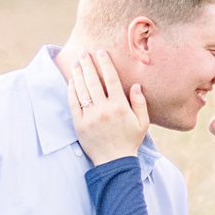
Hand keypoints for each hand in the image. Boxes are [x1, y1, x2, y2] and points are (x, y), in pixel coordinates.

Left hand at [65, 49, 149, 164]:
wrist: (114, 162)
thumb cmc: (129, 141)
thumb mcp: (142, 123)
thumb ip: (140, 103)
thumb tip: (136, 85)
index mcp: (120, 107)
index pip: (111, 79)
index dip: (105, 63)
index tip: (101, 52)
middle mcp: (103, 109)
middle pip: (93, 81)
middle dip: (88, 64)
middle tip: (83, 53)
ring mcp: (90, 117)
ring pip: (81, 90)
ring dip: (78, 74)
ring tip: (76, 63)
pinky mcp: (79, 124)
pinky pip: (73, 103)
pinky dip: (72, 91)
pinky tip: (72, 81)